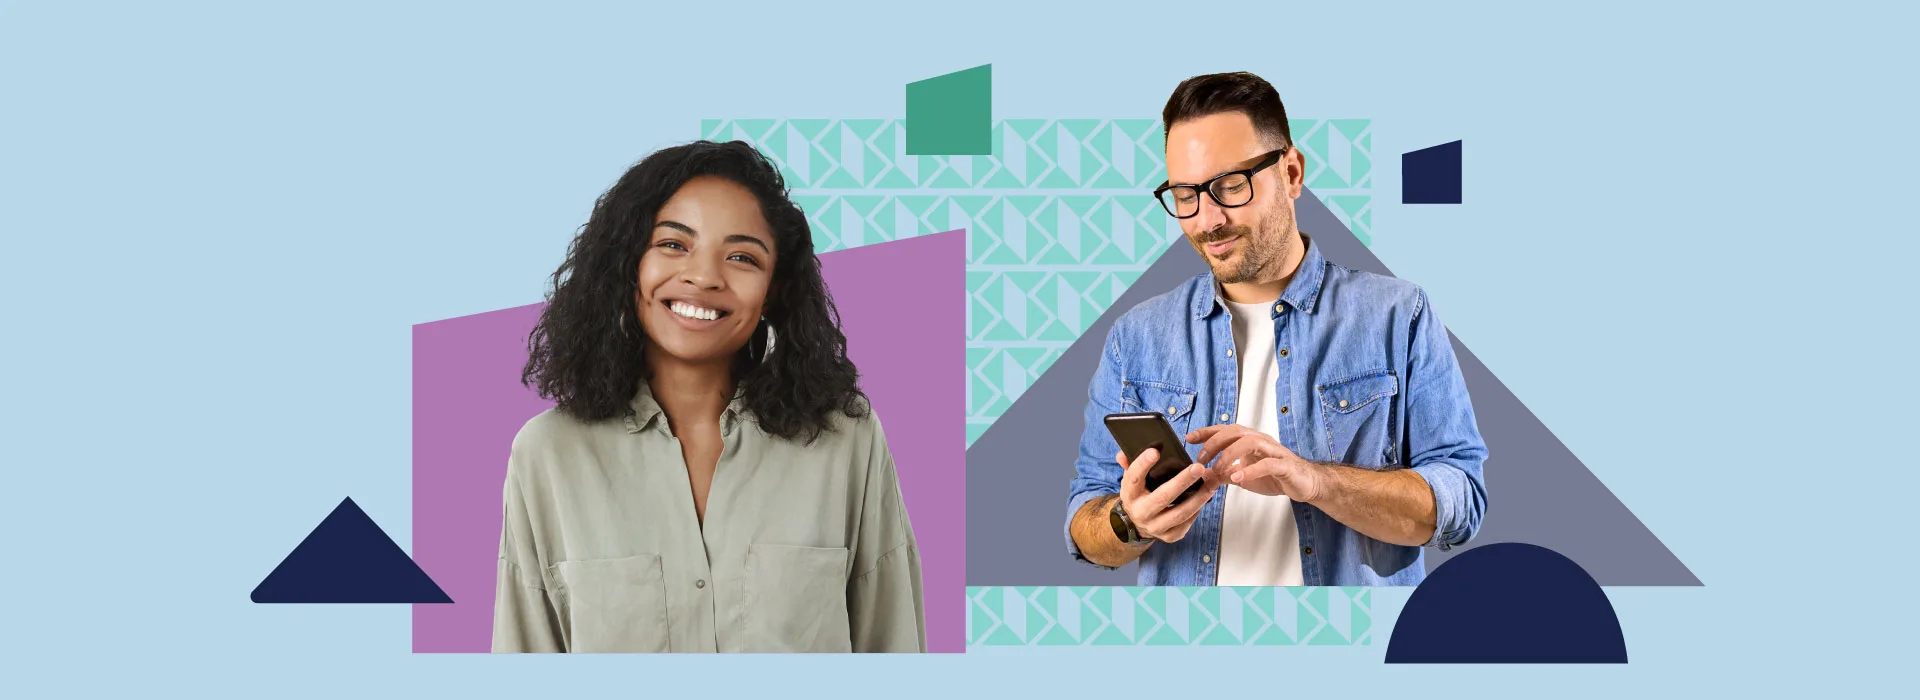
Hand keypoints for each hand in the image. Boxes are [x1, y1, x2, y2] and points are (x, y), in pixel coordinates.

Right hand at [1116, 447, 1221, 542]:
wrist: (1138, 524)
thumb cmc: (1140, 494)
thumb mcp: (1131, 479)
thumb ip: (1129, 463)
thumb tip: (1123, 453)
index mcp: (1129, 494)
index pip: (1133, 478)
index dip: (1143, 464)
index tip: (1155, 451)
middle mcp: (1140, 512)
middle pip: (1163, 496)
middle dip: (1183, 481)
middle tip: (1199, 467)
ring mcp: (1154, 527)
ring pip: (1180, 513)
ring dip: (1199, 497)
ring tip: (1212, 483)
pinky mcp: (1168, 536)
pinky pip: (1186, 523)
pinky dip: (1198, 510)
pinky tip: (1206, 497)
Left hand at [1186, 424, 1326, 501]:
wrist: (1304, 484)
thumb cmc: (1275, 477)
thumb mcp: (1242, 476)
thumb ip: (1223, 474)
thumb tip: (1201, 474)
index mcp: (1249, 441)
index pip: (1225, 430)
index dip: (1206, 432)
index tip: (1189, 438)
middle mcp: (1261, 441)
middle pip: (1235, 431)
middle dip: (1214, 443)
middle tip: (1201, 459)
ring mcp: (1274, 451)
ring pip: (1250, 442)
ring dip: (1230, 455)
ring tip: (1218, 470)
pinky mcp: (1285, 465)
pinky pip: (1267, 464)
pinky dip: (1251, 470)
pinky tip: (1238, 478)